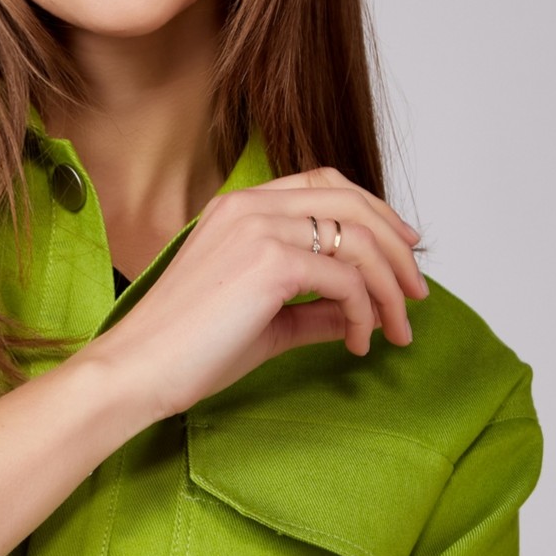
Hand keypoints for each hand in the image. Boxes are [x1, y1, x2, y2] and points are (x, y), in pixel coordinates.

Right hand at [90, 166, 427, 424]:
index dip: (375, 211)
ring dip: (391, 288)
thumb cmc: (184, 351)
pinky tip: (358, 342)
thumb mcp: (263, 322)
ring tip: (397, 329)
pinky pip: (347, 280)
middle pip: (354, 203)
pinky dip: (366, 312)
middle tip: (417, 294)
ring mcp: (260, 230)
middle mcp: (250, 206)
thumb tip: (359, 313)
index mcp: (240, 208)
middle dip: (397, 250)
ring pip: (360, 241)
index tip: (403, 250)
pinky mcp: (270, 264)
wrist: (138, 370)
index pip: (324, 184)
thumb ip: (312, 309)